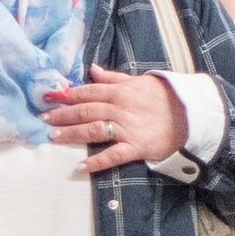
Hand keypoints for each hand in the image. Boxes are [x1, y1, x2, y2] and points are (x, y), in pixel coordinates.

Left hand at [39, 64, 187, 171]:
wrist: (191, 116)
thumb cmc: (165, 98)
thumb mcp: (139, 82)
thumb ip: (113, 78)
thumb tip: (92, 70)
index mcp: (120, 92)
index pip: (87, 92)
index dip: (66, 95)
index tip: (48, 97)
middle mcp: (120, 109)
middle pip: (85, 111)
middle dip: (62, 115)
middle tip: (43, 119)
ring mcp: (127, 129)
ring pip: (93, 130)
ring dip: (71, 134)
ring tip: (53, 137)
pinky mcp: (136, 147)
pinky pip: (113, 155)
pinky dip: (96, 161)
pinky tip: (80, 166)